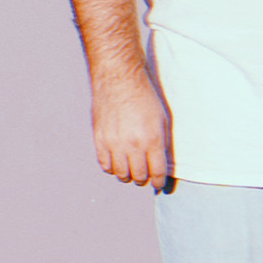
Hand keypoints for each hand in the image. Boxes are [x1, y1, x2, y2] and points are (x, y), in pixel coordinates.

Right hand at [91, 72, 171, 189]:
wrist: (119, 78)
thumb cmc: (144, 96)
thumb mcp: (162, 119)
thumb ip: (163, 143)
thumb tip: (160, 163)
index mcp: (152, 139)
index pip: (157, 173)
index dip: (158, 183)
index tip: (158, 184)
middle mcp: (133, 144)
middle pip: (138, 177)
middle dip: (143, 179)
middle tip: (144, 174)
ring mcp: (114, 143)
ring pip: (121, 174)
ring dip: (127, 174)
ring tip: (130, 168)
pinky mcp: (99, 139)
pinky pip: (105, 165)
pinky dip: (112, 167)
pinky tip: (117, 161)